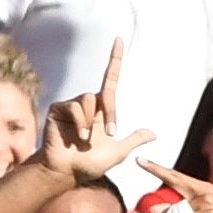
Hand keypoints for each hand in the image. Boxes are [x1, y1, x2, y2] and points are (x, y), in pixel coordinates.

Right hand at [35, 40, 157, 181]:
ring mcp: (72, 106)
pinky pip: (75, 107)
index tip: (119, 40)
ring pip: (89, 100)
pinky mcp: (58, 108)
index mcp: (102, 111)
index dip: (115, 60)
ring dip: (92, 122)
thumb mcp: (118, 152)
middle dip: (111, 113)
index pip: (110, 80)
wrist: (66, 172)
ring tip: (86, 140)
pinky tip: (78, 137)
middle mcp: (88, 105)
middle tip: (111, 133)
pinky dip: (80, 123)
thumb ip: (133, 140)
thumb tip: (153, 133)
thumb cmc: (89, 164)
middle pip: (106, 94)